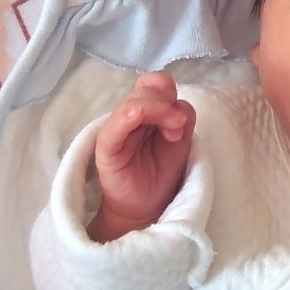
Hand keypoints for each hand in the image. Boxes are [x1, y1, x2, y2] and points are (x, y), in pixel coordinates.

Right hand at [89, 72, 195, 241]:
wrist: (146, 206)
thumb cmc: (161, 172)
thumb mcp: (181, 142)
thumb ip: (183, 118)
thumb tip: (180, 105)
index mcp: (146, 110)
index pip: (154, 82)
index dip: (170, 91)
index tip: (181, 118)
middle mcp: (130, 115)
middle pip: (147, 88)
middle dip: (168, 104)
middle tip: (177, 130)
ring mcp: (117, 128)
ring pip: (136, 100)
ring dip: (162, 112)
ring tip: (172, 137)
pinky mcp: (106, 145)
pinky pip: (119, 122)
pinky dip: (138, 114)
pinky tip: (158, 128)